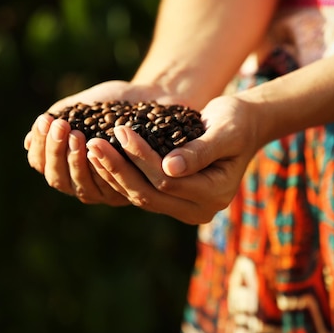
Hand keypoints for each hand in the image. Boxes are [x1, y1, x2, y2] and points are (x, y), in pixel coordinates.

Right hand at [24, 80, 183, 204]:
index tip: (45, 120)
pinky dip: (103, 168)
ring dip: (76, 161)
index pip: (42, 165)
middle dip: (55, 152)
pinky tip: (98, 148)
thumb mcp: (81, 107)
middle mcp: (84, 184)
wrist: (153, 97)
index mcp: (66, 166)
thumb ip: (57, 122)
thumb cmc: (113, 103)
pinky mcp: (132, 193)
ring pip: (83, 188)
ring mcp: (108, 193)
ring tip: (76, 134)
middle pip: (59, 180)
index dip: (40, 146)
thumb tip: (27, 142)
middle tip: (60, 125)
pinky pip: (113, 187)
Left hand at [85, 95, 260, 223]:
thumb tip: (170, 168)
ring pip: (140, 196)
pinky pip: (140, 192)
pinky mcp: (171, 201)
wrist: (243, 128)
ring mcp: (183, 209)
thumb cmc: (236, 122)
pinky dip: (119, 175)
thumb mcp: (225, 131)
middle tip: (92, 143)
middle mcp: (198, 210)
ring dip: (113, 173)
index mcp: (215, 195)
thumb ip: (201, 151)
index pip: (167, 180)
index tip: (120, 130)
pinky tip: (99, 157)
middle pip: (149, 194)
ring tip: (90, 148)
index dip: (141, 157)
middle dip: (118, 168)